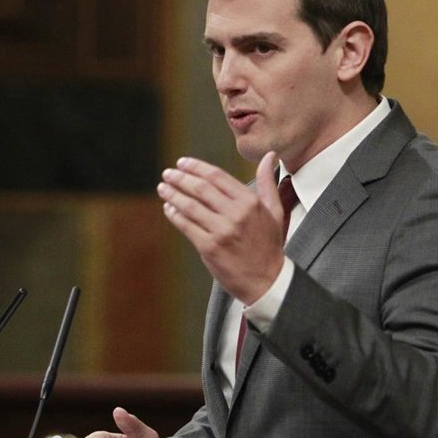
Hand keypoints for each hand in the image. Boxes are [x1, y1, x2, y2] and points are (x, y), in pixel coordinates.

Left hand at [158, 151, 286, 304]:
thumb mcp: (274, 211)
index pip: (217, 176)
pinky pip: (186, 226)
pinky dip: (174, 215)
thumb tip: (269, 157)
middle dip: (180, 178)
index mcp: (250, 202)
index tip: (183, 162)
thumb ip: (267, 182)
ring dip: (172, 194)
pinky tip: (169, 208)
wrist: (266, 281)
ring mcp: (221, 231)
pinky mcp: (209, 247)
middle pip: (200, 188)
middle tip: (168, 173)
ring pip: (190, 206)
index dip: (196, 167)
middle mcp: (236, 214)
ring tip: (163, 188)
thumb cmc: (268, 246)